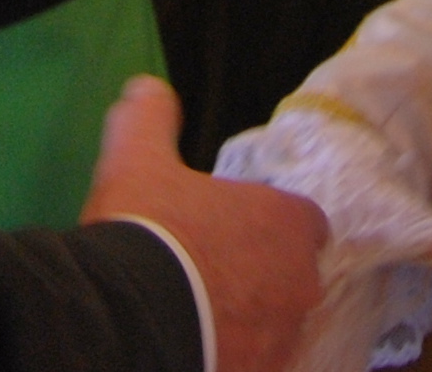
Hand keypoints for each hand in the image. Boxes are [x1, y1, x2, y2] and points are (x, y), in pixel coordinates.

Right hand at [84, 77, 327, 371]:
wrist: (127, 317)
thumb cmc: (148, 230)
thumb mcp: (137, 158)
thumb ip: (149, 118)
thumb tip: (146, 88)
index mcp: (286, 222)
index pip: (304, 221)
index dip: (271, 225)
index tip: (234, 230)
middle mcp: (300, 283)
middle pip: (293, 278)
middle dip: (262, 278)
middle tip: (211, 277)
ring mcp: (282, 338)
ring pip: (276, 327)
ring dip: (250, 322)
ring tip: (199, 319)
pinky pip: (255, 362)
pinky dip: (235, 356)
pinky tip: (196, 348)